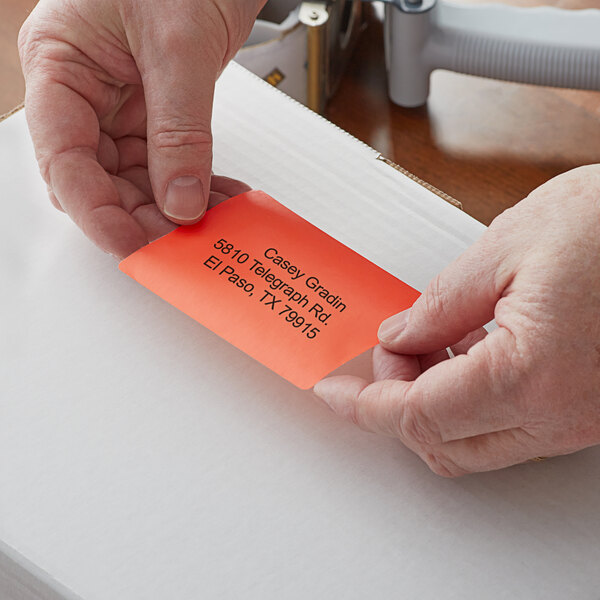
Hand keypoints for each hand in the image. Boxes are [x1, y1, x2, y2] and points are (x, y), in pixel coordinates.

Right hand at [19, 0, 263, 257]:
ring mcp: (120, 106)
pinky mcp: (157, 113)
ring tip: (208, 225)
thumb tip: (180, 199)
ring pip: (135, 180)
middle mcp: (84, 92)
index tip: (131, 244)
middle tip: (178, 244)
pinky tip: (218, 199)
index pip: (64, 157)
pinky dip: (194, 186)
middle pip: (98, 178)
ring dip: (171, 208)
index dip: (94, 210)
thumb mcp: (177, 47)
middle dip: (138, 216)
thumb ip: (179, 130)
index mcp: (60, 65)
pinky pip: (168, 164)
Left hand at [314, 165, 599, 475]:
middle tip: (382, 353)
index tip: (333, 392)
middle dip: (394, 403)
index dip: (363, 405)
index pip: (415, 415)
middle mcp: (559, 413)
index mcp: (529, 373)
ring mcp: (578, 419)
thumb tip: (401, 333)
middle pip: (440, 442)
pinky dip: (468, 400)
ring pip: (474, 442)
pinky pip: (508, 425)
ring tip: (420, 343)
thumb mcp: (507, 247)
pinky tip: (461, 351)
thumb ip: (439, 302)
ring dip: (430, 403)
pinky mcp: (587, 409)